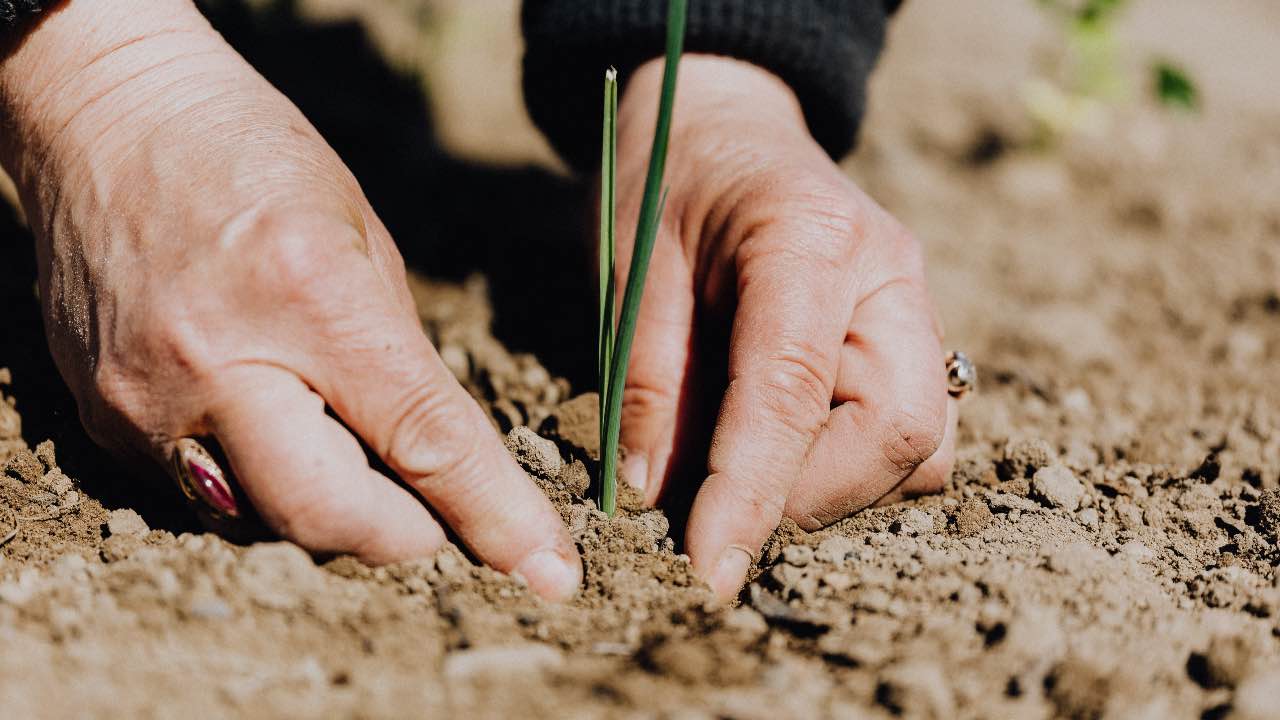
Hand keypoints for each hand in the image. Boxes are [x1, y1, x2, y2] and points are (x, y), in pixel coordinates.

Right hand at [0, 0, 579, 598]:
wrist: (109, 119)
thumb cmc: (255, 160)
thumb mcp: (364, 241)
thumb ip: (402, 361)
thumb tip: (443, 464)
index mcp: (311, 296)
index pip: (423, 441)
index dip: (495, 518)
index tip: (548, 573)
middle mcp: (218, 363)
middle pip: (331, 518)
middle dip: (404, 536)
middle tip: (434, 515)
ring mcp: (147, 401)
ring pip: (265, 522)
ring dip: (330, 510)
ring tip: (343, 446)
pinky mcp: (102, 420)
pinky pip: (203, 496)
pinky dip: (259, 482)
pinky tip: (269, 423)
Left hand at [614, 56, 956, 600]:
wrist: (725, 126)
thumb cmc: (668, 183)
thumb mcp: (632, 266)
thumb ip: (646, 377)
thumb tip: (654, 496)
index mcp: (810, 238)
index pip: (793, 390)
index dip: (750, 493)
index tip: (707, 569)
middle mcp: (889, 275)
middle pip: (899, 430)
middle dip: (809, 498)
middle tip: (719, 513)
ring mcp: (915, 307)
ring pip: (921, 445)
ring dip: (835, 489)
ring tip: (745, 475)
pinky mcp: (914, 339)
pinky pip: (912, 434)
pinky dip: (851, 467)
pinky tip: (782, 448)